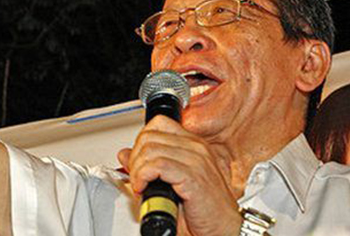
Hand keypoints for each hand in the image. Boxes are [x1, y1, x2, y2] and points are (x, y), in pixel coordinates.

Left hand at [117, 116, 241, 235]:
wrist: (224, 230)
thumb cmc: (203, 211)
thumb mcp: (169, 182)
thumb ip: (146, 165)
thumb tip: (125, 154)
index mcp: (193, 145)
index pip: (158, 124)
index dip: (141, 141)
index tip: (138, 161)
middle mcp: (196, 148)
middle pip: (149, 136)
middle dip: (135, 157)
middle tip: (136, 177)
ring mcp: (196, 160)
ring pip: (150, 149)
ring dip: (137, 169)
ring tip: (140, 185)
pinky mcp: (194, 176)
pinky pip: (158, 165)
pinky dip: (143, 176)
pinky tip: (144, 188)